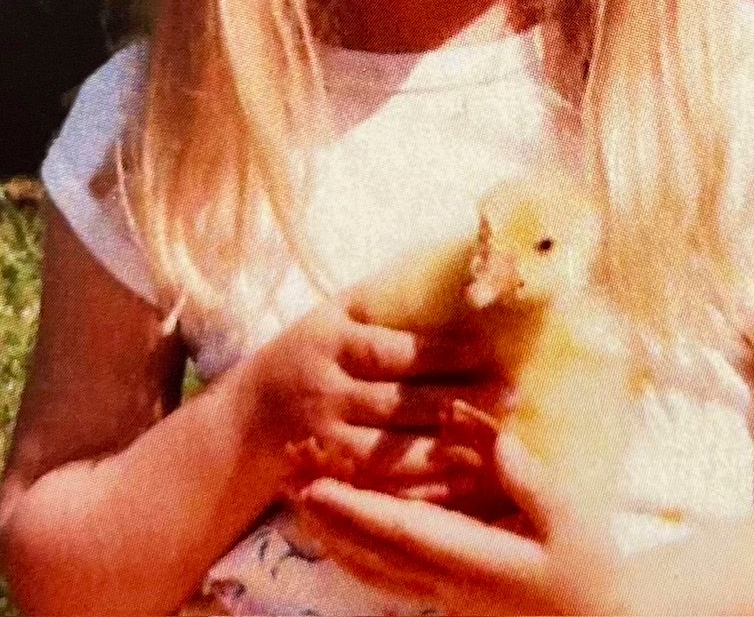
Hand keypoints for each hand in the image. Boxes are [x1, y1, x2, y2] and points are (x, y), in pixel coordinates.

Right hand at [247, 294, 506, 501]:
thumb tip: (441, 268)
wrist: (242, 422)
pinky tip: (463, 478)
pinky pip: (382, 484)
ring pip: (394, 448)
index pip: (392, 349)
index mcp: (331, 343)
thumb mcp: (329, 318)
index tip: (486, 349)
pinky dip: (424, 484)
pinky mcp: (329, 477)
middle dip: (458, 399)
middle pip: (400, 400)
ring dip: (449, 446)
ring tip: (498, 439)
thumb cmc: (303, 356)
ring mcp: (325, 439)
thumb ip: (379, 303)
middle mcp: (326, 390)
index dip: (439, 351)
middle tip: (511, 395)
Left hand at [291, 431, 627, 615]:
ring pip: (371, 569)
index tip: (317, 486)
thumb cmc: (590, 567)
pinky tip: (338, 539)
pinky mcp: (447, 598)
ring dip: (331, 535)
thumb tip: (479, 428)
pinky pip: (386, 579)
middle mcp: (449, 585)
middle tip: (286, 480)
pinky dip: (353, 556)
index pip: (402, 533)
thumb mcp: (569, 515)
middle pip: (371, 552)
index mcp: (476, 563)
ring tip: (298, 501)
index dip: (356, 510)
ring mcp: (445, 596)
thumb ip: (523, 472)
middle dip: (326, 516)